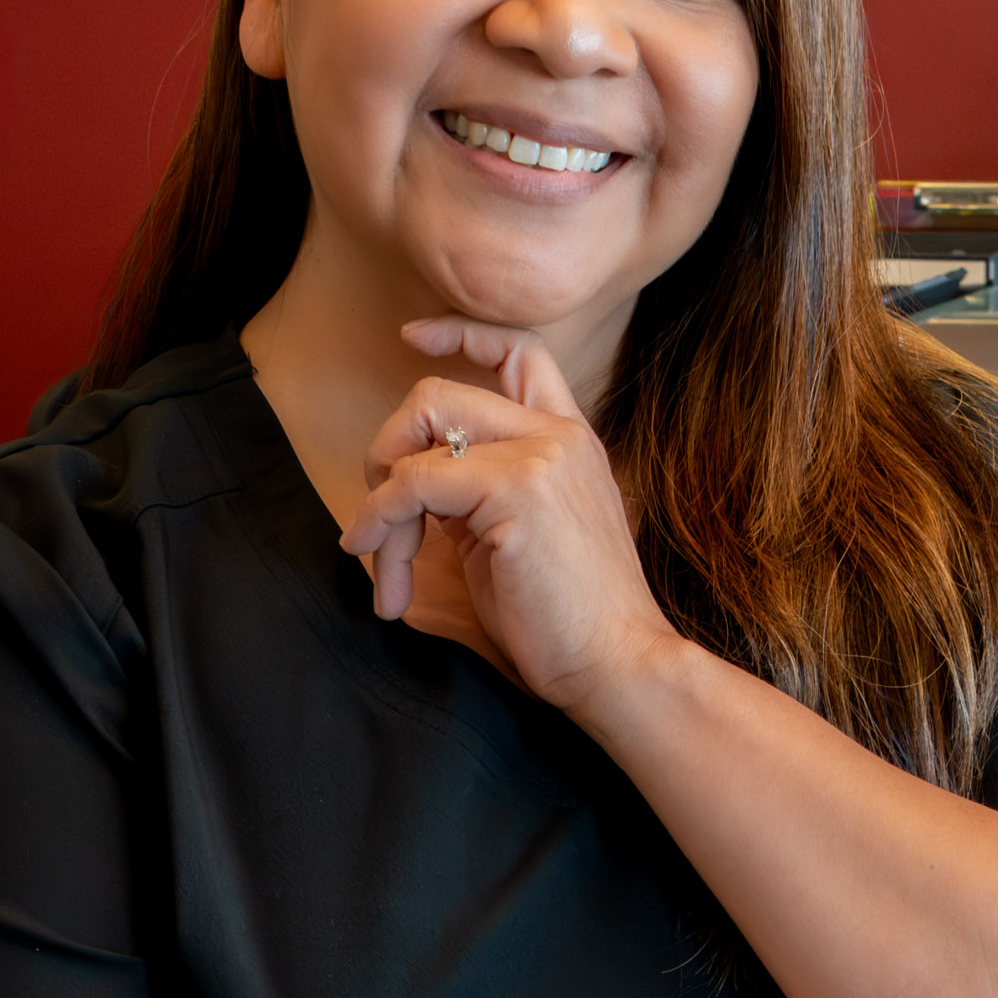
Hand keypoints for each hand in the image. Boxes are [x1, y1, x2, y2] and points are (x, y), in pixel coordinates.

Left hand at [340, 318, 678, 709]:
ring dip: (379, 505)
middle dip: (386, 454)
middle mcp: (558, 436)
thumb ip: (473, 496)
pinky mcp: (518, 490)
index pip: (518, 350)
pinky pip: (414, 485)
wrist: (618, 665)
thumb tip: (405, 488)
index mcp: (569, 441)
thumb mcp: (514, 538)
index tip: (410, 338)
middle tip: (379, 524)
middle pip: (437, 393)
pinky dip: (380, 524)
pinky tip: (386, 578)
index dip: (457, 332)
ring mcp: (541, 457)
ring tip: (385, 569)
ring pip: (418, 435)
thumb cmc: (566, 621)